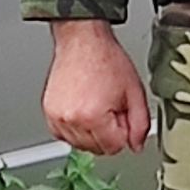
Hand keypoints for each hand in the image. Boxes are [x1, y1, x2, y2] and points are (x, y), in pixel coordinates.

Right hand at [42, 20, 149, 155]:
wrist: (82, 40)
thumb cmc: (106, 60)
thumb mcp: (134, 93)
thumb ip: (140, 124)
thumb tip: (136, 145)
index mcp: (93, 117)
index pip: (114, 147)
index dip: (123, 133)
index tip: (122, 115)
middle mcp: (71, 119)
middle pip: (96, 149)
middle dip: (108, 133)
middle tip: (110, 108)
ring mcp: (56, 116)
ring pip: (80, 145)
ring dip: (91, 133)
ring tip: (96, 106)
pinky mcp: (48, 112)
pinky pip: (64, 135)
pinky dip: (75, 129)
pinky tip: (84, 111)